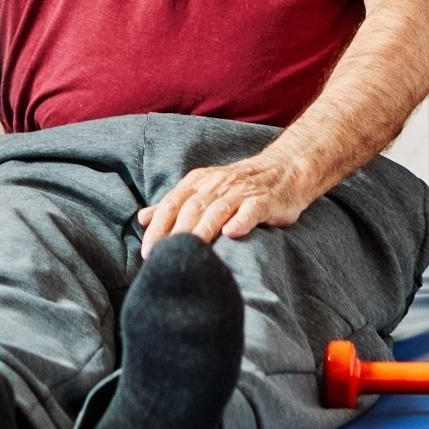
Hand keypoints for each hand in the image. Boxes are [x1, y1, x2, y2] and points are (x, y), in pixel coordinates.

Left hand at [137, 148, 327, 253]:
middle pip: (191, 209)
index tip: (147, 252)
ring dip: (201, 231)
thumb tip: (143, 218)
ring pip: (217, 210)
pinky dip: (241, 221)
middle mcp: (217, 185)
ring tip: (190, 250)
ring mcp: (241, 192)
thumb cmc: (240, 186)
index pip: (172, 204)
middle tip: (163, 259)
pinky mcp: (264, 201)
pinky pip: (251, 210)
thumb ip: (175, 204)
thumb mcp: (205, 190)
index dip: (158, 228)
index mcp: (198, 183)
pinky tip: (231, 234)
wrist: (286, 169)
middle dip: (175, 234)